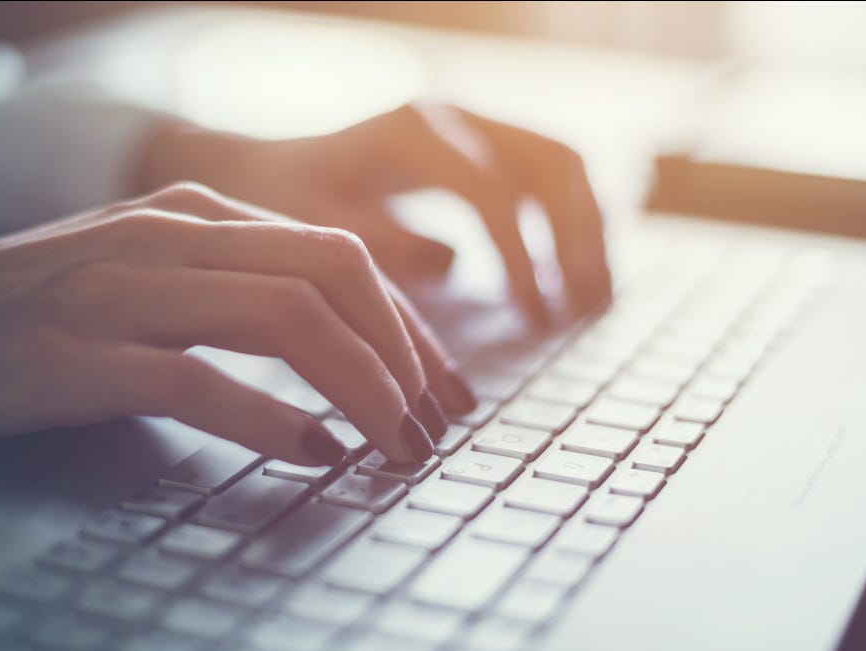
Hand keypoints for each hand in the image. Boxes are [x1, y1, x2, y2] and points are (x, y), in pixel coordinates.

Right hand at [0, 183, 477, 463]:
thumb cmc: (27, 306)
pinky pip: (199, 381)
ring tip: (394, 447)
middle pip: (334, 277)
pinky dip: (273, 420)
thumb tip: (334, 339)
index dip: (407, 329)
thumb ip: (229, 285)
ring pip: (286, 319)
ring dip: (364, 388)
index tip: (438, 392)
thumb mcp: (142, 268)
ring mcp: (124, 291)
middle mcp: (170, 238)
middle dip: (406, 357)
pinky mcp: (78, 355)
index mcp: (196, 217)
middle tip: (434, 427)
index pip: (340, 259)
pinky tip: (314, 452)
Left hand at [144, 103, 611, 321]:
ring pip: (563, 164)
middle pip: (550, 164)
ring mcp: (474, 125)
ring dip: (588, 231)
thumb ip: (380, 245)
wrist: (269, 172)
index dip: (524, 258)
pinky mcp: (484, 146)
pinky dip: (574, 222)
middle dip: (576, 240)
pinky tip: (578, 276)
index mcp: (411, 133)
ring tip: (595, 301)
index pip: (493, 191)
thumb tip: (453, 263)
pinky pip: (550, 175)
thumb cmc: (285, 206)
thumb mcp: (317, 230)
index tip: (537, 320)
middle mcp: (454, 115)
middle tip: (585, 311)